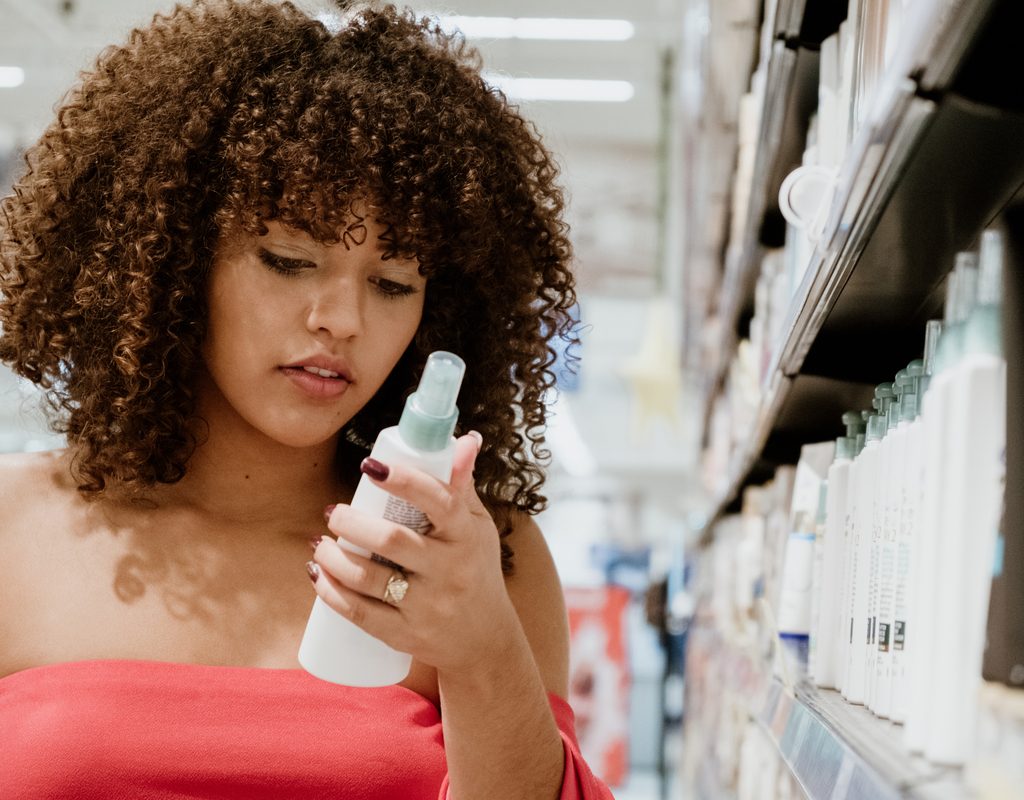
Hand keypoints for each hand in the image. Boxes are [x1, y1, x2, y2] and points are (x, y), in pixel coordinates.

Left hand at [309, 432, 520, 676]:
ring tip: (321, 543)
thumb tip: (465, 439)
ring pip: (368, 578)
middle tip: (333, 512)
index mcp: (467, 536)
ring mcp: (428, 607)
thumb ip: (462, 485)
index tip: (370, 466)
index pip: (439, 501)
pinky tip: (317, 574)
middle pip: (392, 541)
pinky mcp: (406, 636)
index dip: (404, 481)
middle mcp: (450, 571)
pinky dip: (331, 593)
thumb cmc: (476, 569)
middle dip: (352, 523)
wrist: (485, 640)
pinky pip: (360, 614)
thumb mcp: (477, 527)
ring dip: (334, 558)